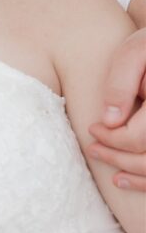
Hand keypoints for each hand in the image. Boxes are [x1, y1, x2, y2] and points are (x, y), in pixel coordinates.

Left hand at [88, 27, 145, 190]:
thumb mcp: (132, 54)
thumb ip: (120, 85)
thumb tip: (109, 121)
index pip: (138, 137)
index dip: (111, 138)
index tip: (93, 128)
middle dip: (119, 157)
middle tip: (93, 149)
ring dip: (137, 174)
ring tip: (113, 176)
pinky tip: (130, 178)